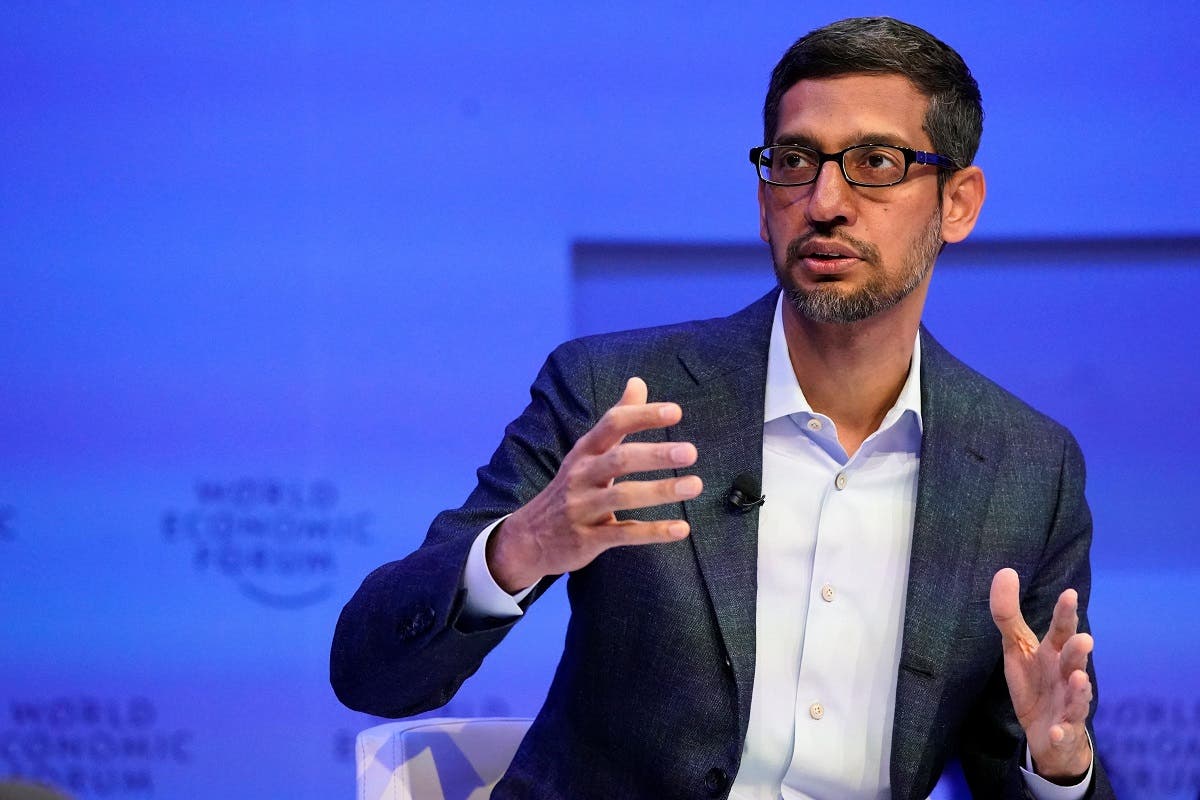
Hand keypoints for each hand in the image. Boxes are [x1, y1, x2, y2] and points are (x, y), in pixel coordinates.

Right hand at [487, 377, 701, 592]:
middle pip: (619, 459)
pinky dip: (654, 531)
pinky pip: (623, 534)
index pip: (612, 424)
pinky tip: (682, 528)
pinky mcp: (588, 539)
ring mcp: (583, 508)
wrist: (530, 538)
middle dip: (655, 454)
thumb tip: (638, 381)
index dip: (643, 416)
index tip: (675, 412)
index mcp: (585, 451)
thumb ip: (617, 419)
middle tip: (690, 451)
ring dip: (660, 490)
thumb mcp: (588, 452)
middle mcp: (582, 475)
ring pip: (622, 496)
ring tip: (695, 485)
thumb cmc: (573, 487)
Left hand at [990, 567, 1093, 780]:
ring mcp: (1068, 704)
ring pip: (1077, 697)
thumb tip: (1005, 571)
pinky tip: (1057, 730)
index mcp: (1053, 653)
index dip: (1065, 613)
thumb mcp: (1017, 647)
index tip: (1070, 594)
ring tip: (1079, 679)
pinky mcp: (1063, 730)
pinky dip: (1061, 732)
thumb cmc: (1035, 682)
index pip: (1061, 630)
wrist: (1047, 732)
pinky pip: (1064, 732)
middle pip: (1073, 661)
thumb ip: (1008, 614)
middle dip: (1078, 651)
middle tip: (1084, 639)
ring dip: (1080, 689)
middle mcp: (1066, 675)